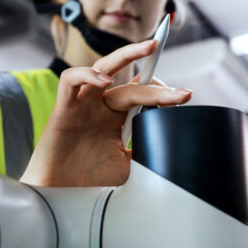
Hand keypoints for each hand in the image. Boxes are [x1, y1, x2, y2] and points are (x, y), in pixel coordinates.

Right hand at [20, 40, 191, 188]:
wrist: (61, 199)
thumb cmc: (90, 184)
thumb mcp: (130, 167)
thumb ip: (147, 150)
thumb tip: (174, 141)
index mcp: (118, 118)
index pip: (143, 93)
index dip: (163, 91)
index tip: (186, 95)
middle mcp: (102, 107)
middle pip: (132, 83)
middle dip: (158, 85)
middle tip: (181, 93)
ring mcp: (83, 106)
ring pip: (104, 67)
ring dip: (126, 54)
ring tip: (149, 48)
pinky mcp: (63, 110)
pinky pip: (70, 81)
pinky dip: (86, 74)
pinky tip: (104, 81)